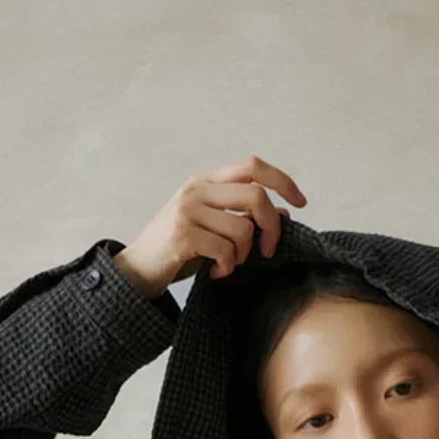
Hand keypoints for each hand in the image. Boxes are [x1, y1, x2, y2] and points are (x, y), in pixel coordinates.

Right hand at [113, 155, 308, 297]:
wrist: (138, 269)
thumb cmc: (180, 249)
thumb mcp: (214, 227)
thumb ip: (243, 216)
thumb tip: (285, 214)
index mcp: (207, 181)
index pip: (252, 165)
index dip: (282, 181)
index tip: (300, 202)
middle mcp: (197, 189)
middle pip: (256, 195)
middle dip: (271, 227)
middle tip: (267, 251)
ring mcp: (187, 210)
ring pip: (243, 228)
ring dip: (244, 254)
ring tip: (229, 263)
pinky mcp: (182, 235)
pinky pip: (225, 250)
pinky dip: (228, 267)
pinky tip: (216, 272)